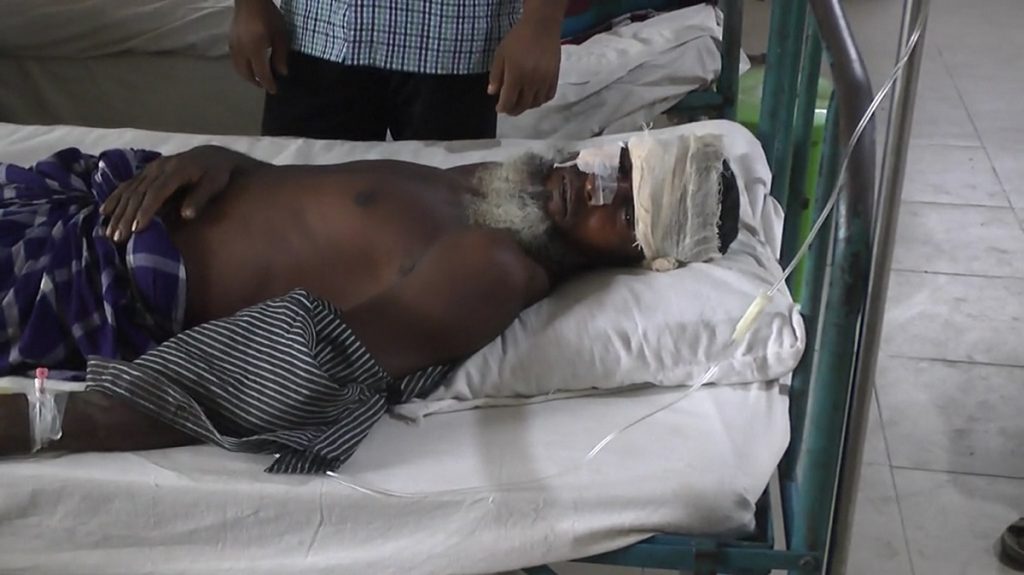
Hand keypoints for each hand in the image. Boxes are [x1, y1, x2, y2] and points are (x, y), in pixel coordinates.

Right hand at [100, 146, 254, 241]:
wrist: (210, 155)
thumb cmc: (216, 174)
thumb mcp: (214, 184)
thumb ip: (200, 198)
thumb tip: (186, 215)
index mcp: (176, 170)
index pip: (157, 192)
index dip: (146, 210)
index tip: (136, 229)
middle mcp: (159, 168)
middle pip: (138, 194)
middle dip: (126, 216)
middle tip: (117, 238)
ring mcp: (150, 169)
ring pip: (129, 191)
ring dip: (117, 212)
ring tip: (109, 232)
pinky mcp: (146, 172)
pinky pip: (127, 185)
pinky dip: (115, 198)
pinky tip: (104, 212)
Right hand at [229, 0, 289, 93]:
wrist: (250, 1)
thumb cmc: (269, 16)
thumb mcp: (280, 35)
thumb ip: (280, 55)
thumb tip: (281, 72)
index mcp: (255, 50)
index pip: (261, 73)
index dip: (268, 84)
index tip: (273, 91)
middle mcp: (241, 51)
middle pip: (246, 73)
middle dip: (255, 82)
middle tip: (265, 85)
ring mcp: (234, 46)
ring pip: (238, 67)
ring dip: (247, 75)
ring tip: (257, 77)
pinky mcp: (230, 41)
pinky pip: (235, 60)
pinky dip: (242, 67)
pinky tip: (249, 65)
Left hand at [488, 9, 563, 116]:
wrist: (541, 26)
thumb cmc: (518, 38)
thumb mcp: (501, 54)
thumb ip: (496, 75)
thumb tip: (492, 93)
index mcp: (515, 76)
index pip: (508, 101)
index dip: (502, 108)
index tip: (499, 108)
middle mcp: (531, 82)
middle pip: (522, 105)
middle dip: (513, 110)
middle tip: (509, 109)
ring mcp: (544, 81)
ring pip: (535, 103)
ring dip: (527, 106)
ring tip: (521, 102)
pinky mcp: (554, 78)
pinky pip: (548, 96)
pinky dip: (540, 100)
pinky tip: (534, 96)